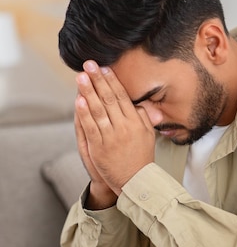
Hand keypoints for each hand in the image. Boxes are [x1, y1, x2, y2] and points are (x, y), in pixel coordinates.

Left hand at [75, 61, 154, 195]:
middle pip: (109, 99)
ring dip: (88, 91)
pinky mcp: (99, 147)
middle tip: (89, 65)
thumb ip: (143, 118)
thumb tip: (138, 103)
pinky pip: (90, 126)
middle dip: (98, 80)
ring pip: (98, 110)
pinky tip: (79, 100)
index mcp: (136, 122)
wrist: (135, 181)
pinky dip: (84, 113)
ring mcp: (111, 137)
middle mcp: (124, 127)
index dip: (112, 81)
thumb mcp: (148, 136)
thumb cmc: (141, 159)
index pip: (122, 97)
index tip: (105, 69)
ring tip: (81, 77)